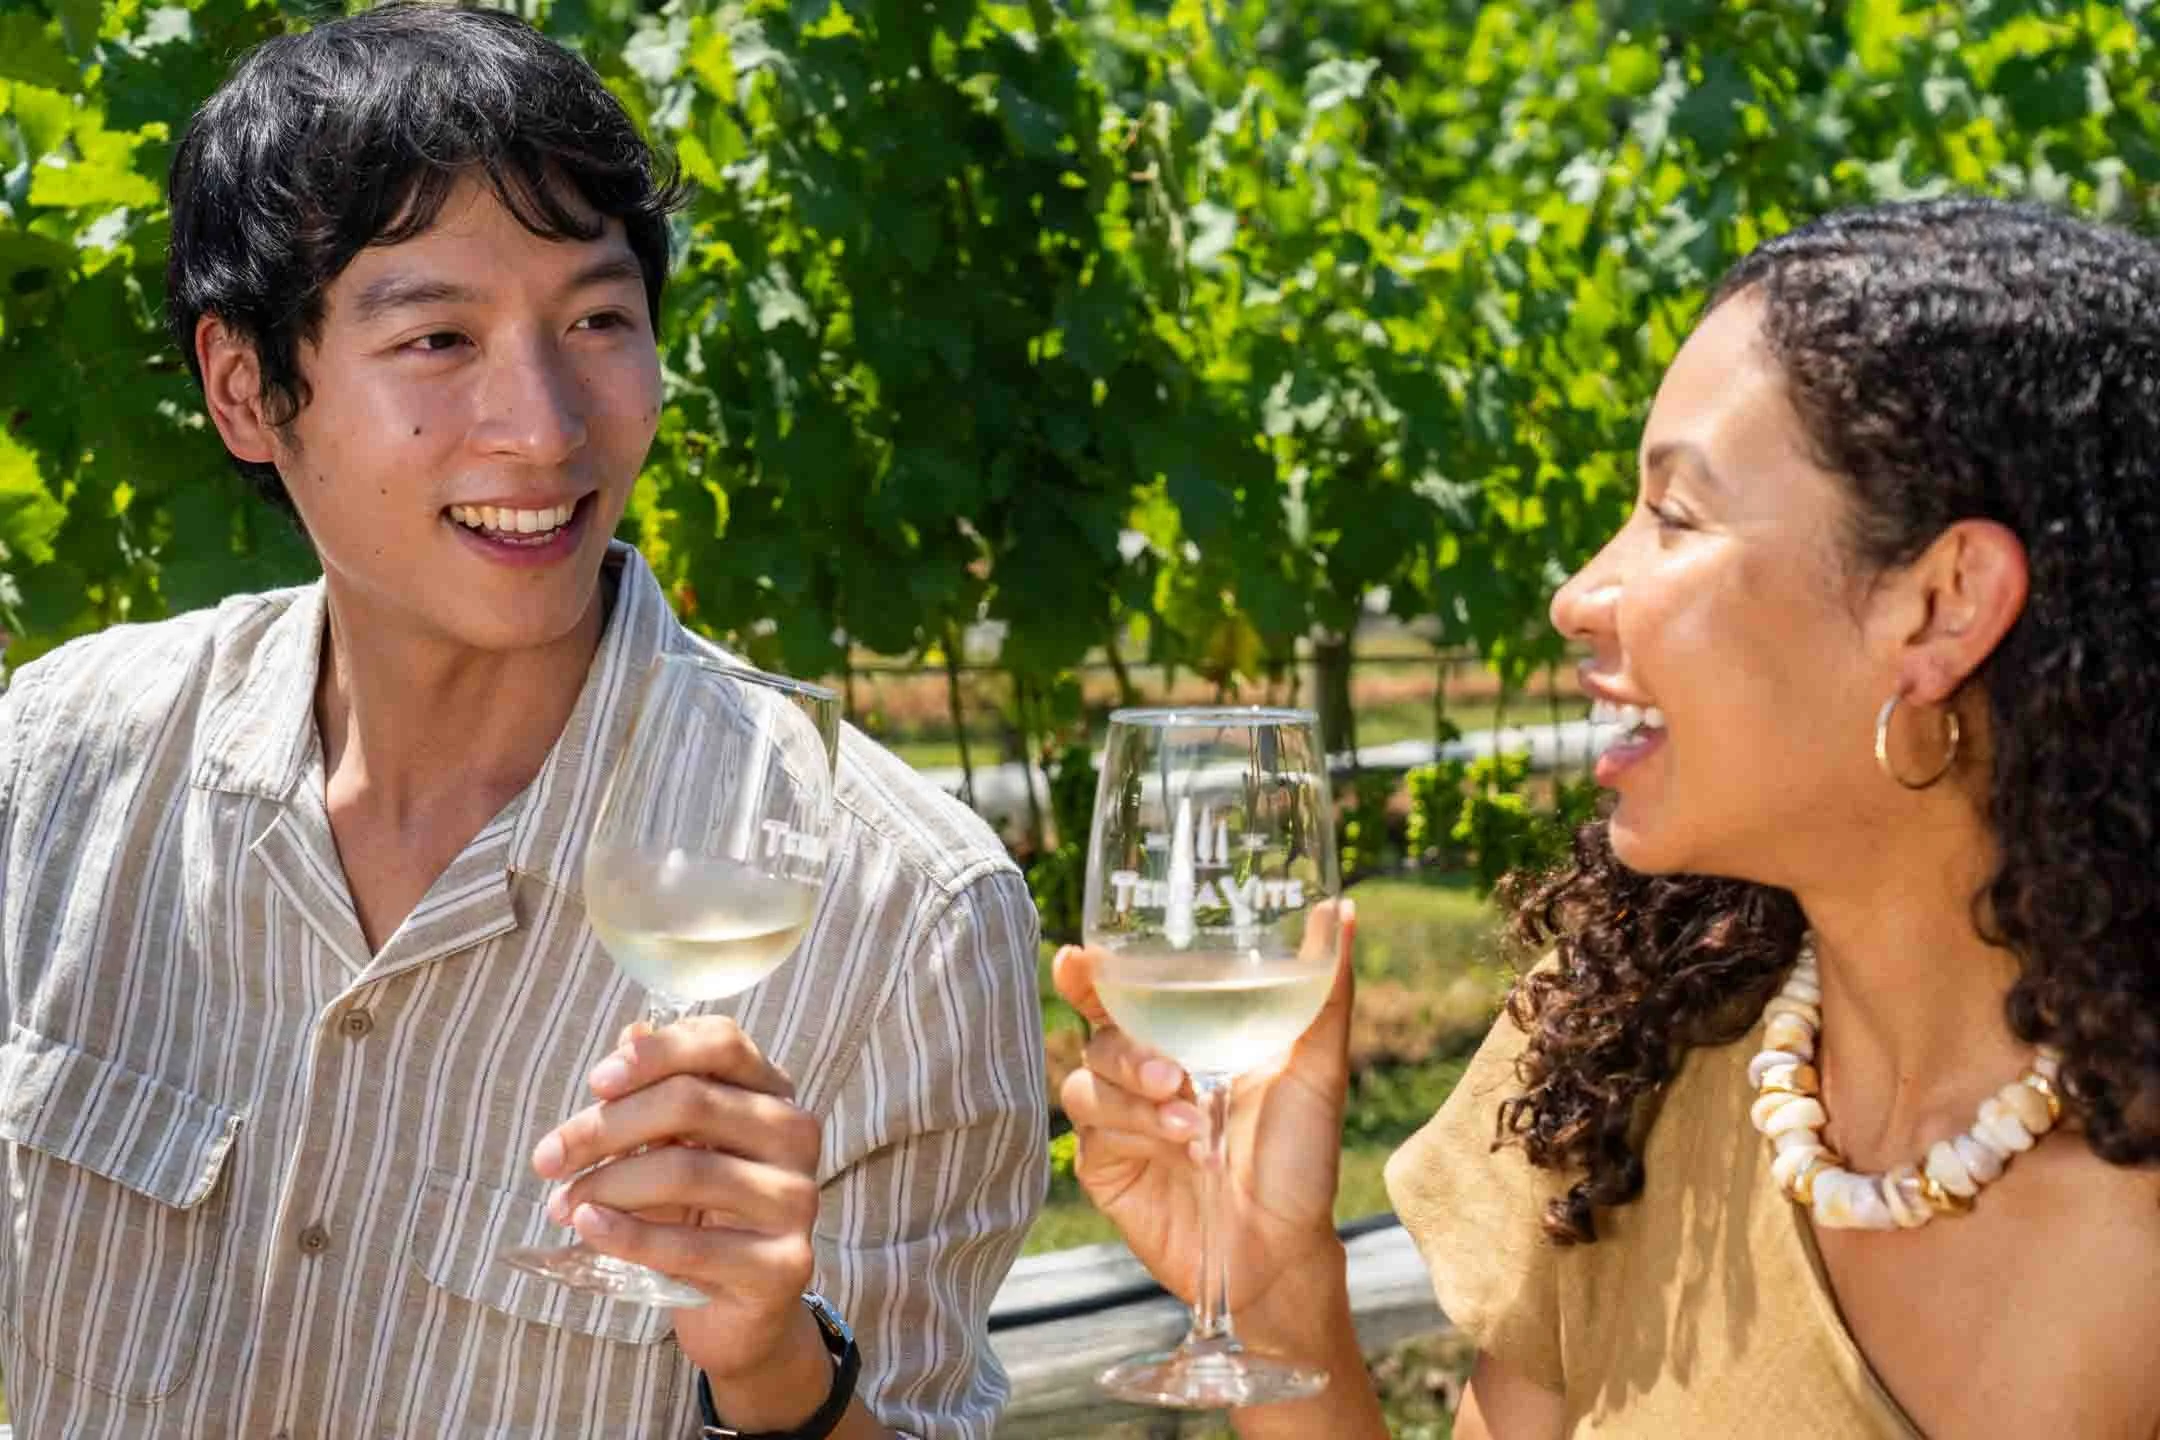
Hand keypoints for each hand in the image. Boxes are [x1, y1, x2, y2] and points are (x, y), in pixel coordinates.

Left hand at [531, 1015, 823, 1384]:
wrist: (739, 1310)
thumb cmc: (699, 1214)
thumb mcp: (675, 1146)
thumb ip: (657, 1090)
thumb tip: (630, 1033)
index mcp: (772, 1093)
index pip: (723, 1043)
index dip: (656, 1054)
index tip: (595, 1082)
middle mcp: (795, 1135)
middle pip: (694, 1102)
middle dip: (607, 1127)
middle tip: (549, 1158)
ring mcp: (795, 1200)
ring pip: (687, 1170)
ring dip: (607, 1183)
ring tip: (562, 1203)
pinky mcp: (784, 1265)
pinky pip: (690, 1245)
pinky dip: (628, 1234)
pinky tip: (587, 1225)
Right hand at [1053, 899, 1357, 1333]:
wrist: (1283, 1249)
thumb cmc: (1301, 1157)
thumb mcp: (1318, 1068)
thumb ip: (1323, 989)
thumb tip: (1344, 909)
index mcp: (1181, 1036)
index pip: (1121, 990)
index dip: (1090, 971)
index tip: (1081, 957)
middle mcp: (1142, 1071)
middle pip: (1097, 1029)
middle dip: (1123, 1041)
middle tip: (1171, 1069)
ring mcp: (1121, 1119)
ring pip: (1088, 1078)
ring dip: (1138, 1091)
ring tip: (1193, 1117)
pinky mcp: (1106, 1164)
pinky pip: (1093, 1129)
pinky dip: (1139, 1131)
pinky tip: (1186, 1148)